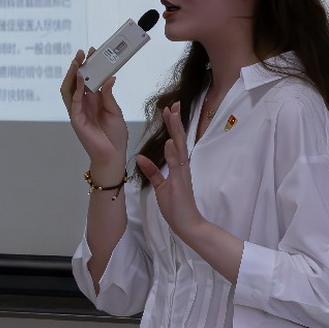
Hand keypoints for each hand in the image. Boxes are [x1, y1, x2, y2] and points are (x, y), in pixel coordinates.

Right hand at [61, 48, 128, 170]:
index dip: (89, 65)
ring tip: (78, 62)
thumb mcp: (114, 110)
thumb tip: (109, 77)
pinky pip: (73, 102)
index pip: (87, 79)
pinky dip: (76, 89)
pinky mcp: (76, 120)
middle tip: (82, 52)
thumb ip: (108, 94)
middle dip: (77, 66)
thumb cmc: (115, 135)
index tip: (93, 52)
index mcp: (92, 100)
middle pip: (74, 81)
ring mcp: (77, 111)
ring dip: (72, 75)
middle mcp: (83, 104)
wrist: (113, 155)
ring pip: (69, 89)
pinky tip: (80, 79)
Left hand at [136, 102, 204, 236]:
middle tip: (174, 103)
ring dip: (177, 131)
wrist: (187, 224)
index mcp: (177, 166)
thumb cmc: (176, 207)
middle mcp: (182, 166)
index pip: (174, 141)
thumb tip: (141, 157)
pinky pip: (178, 165)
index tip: (168, 109)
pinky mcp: (182, 182)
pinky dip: (174, 153)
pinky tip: (171, 142)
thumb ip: (152, 172)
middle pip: (180, 139)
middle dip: (176, 121)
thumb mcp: (160, 186)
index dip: (171, 125)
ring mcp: (183, 173)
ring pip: (181, 147)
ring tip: (173, 114)